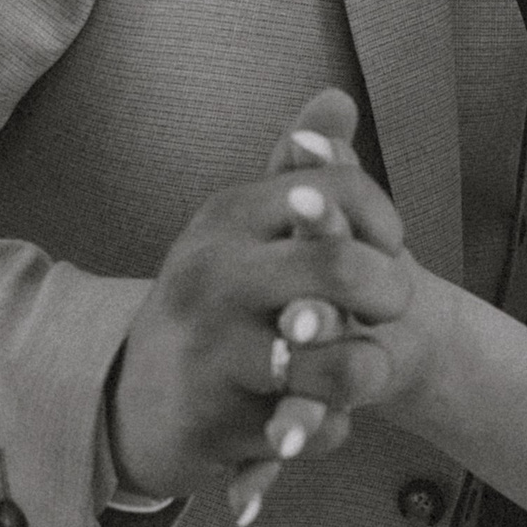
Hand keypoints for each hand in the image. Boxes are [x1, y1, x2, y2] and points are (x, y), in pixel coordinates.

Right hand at [107, 90, 412, 502]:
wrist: (135, 399)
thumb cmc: (216, 301)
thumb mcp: (246, 228)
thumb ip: (301, 168)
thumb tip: (338, 98)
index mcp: (227, 218)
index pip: (336, 190)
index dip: (383, 219)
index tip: (387, 246)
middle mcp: (213, 279)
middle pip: (341, 270)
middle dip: (391, 292)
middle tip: (391, 307)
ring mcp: (211, 356)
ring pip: (335, 363)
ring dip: (366, 369)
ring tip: (362, 366)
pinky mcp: (216, 425)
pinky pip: (315, 428)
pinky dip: (329, 428)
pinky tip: (319, 415)